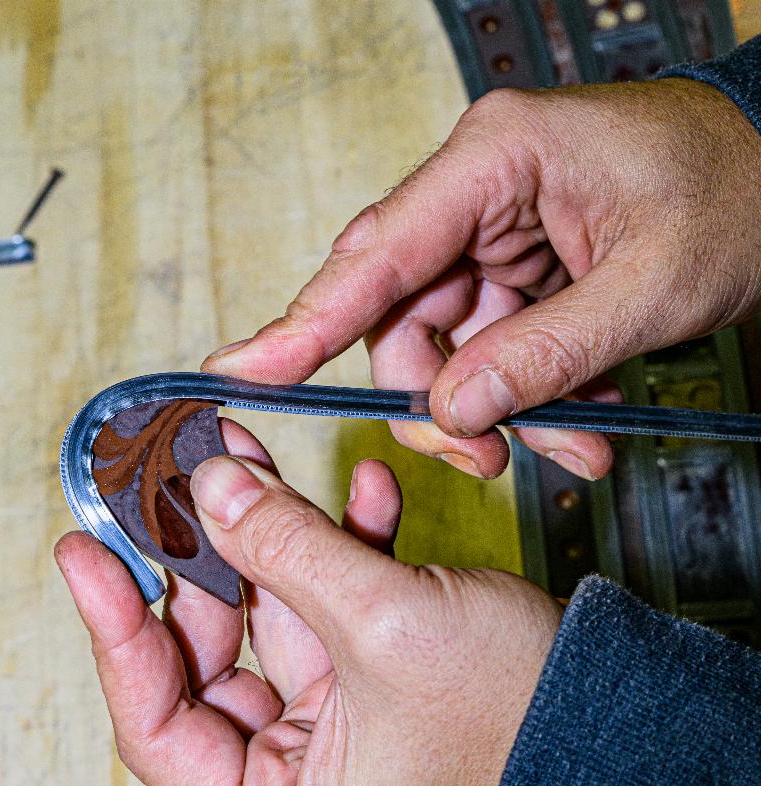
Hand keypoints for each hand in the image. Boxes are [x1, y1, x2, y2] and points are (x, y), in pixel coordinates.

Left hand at [55, 422, 560, 785]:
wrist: (627, 720)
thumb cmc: (525, 718)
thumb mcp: (386, 621)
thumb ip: (284, 547)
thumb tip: (210, 490)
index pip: (158, 729)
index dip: (116, 637)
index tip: (86, 558)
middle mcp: (301, 785)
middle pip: (210, 663)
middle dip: (203, 563)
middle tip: (180, 485)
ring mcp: (337, 734)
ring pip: (270, 623)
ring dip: (270, 540)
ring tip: (251, 463)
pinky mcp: (375, 689)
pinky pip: (331, 615)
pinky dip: (339, 554)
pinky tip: (360, 498)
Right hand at [202, 78, 760, 481]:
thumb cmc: (733, 193)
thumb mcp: (647, 286)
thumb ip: (543, 355)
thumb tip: (454, 412)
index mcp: (493, 161)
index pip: (375, 253)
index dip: (304, 321)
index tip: (241, 369)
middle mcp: (478, 195)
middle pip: (403, 318)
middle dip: (444, 401)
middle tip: (488, 458)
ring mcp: (495, 236)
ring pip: (449, 349)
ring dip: (501, 411)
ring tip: (574, 442)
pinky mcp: (518, 272)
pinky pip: (494, 351)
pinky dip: (529, 396)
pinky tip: (581, 416)